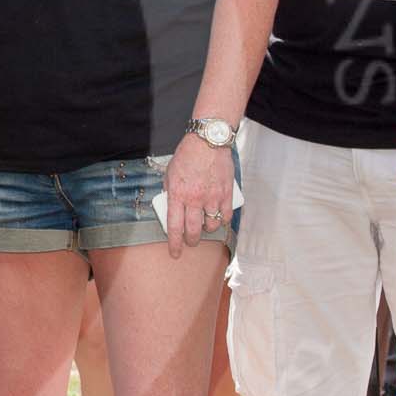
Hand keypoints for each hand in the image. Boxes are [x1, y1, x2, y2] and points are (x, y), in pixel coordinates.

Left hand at [162, 134, 231, 259]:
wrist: (207, 142)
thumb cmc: (187, 156)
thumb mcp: (169, 173)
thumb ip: (170, 191)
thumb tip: (171, 206)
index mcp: (177, 195)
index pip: (174, 227)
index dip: (174, 243)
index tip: (175, 253)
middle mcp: (194, 199)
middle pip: (193, 231)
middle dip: (191, 241)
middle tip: (191, 242)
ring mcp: (212, 198)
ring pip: (211, 225)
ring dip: (207, 229)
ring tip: (205, 224)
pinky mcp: (226, 194)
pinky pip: (225, 215)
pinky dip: (222, 220)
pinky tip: (218, 217)